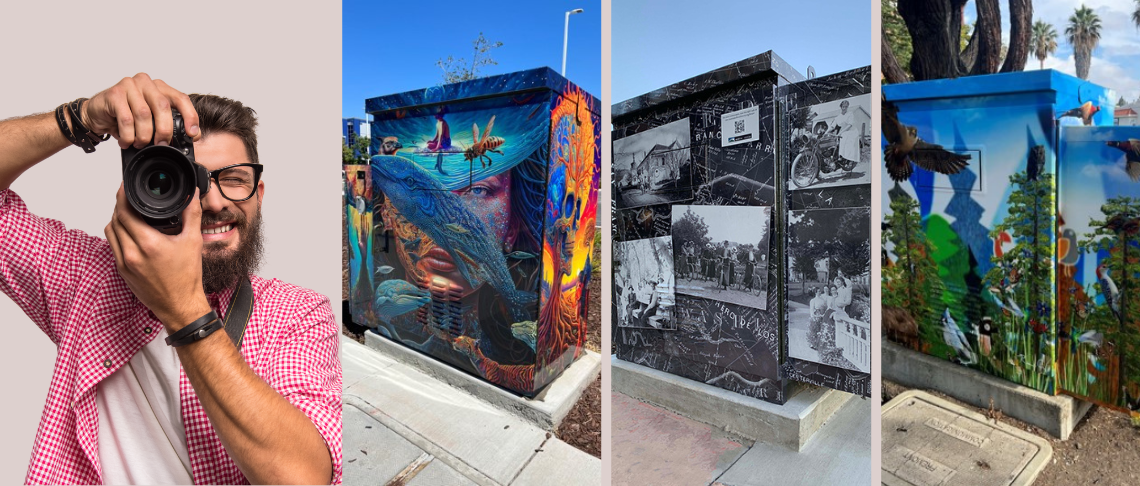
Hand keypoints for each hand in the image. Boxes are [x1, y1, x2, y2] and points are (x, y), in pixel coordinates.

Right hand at [80, 73, 201, 149]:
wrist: (96, 114)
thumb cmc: (124, 115)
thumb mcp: (150, 119)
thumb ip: (167, 123)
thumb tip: (189, 137)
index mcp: (159, 87)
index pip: (180, 98)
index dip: (190, 116)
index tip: (192, 133)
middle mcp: (146, 83)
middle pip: (163, 106)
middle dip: (164, 130)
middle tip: (161, 144)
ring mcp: (129, 85)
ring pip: (144, 114)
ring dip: (144, 135)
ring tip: (139, 143)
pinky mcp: (114, 94)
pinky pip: (126, 119)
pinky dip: (128, 135)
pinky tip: (126, 141)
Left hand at [105, 184, 210, 330]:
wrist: (180, 306)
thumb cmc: (186, 278)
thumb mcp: (193, 242)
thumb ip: (191, 215)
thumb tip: (192, 196)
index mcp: (148, 243)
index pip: (124, 212)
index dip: (122, 196)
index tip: (125, 187)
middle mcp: (131, 253)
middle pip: (114, 220)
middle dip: (120, 206)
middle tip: (129, 198)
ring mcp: (124, 263)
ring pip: (110, 233)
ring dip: (116, 220)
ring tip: (129, 214)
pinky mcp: (122, 272)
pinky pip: (114, 247)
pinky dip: (118, 236)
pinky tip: (130, 233)